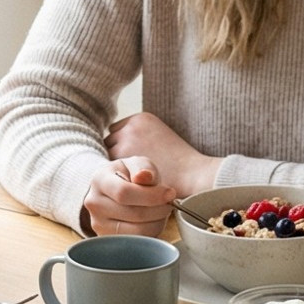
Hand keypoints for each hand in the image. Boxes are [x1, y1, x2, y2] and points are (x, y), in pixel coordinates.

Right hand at [84, 157, 177, 235]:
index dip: (151, 195)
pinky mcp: (108, 239)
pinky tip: (152, 220)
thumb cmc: (128, 175)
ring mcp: (99, 224)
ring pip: (137, 231)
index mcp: (99, 180)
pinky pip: (137, 241)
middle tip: (168, 203)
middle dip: (159, 209)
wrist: (114, 189)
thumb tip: (144, 177)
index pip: (124, 193)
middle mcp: (94, 204)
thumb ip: (143, 168)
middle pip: (134, 214)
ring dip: (157, 222)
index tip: (169, 194)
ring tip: (160, 211)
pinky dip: (151, 232)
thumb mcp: (137, 164)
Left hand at [104, 113, 220, 195]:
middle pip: (111, 141)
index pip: (119, 131)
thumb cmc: (181, 165)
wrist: (194, 175)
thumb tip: (125, 154)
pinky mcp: (125, 160)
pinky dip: (117, 177)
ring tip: (128, 180)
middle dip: (117, 155)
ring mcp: (126, 141)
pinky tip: (129, 185)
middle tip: (127, 172)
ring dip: (115, 167)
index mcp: (141, 118)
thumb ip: (142, 141)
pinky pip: (111, 169)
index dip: (124, 146)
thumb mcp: (162, 141)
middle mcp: (131, 126)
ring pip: (109, 156)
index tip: (133, 160)